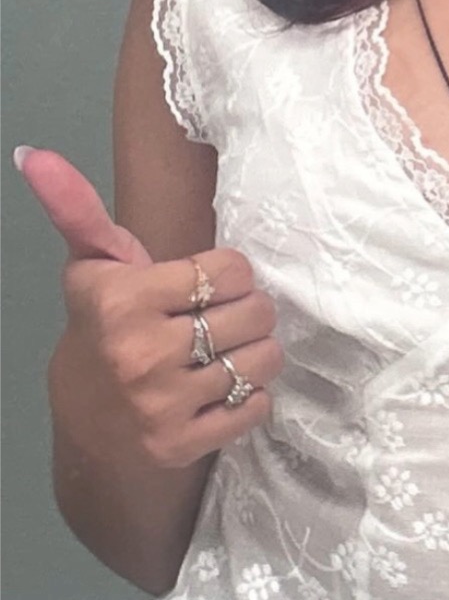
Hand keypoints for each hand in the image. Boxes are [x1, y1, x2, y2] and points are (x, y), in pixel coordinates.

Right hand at [20, 145, 281, 468]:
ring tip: (229, 351)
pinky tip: (224, 389)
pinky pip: (256, 406)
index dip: (230, 273)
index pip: (231, 269)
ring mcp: (162, 405)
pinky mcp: (182, 444)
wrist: (86, 427)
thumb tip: (35, 154)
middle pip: (255, 312)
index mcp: (123, 301)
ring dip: (257, 353)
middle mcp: (141, 353)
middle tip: (225, 318)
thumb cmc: (101, 329)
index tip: (209, 283)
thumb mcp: (92, 266)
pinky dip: (252, 396)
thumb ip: (77, 209)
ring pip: (262, 359)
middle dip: (249, 311)